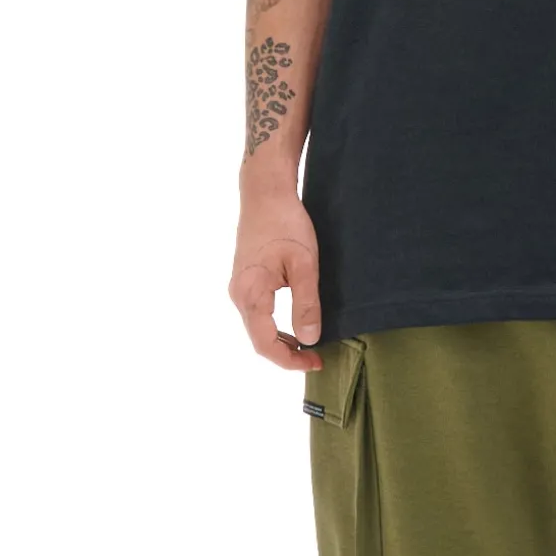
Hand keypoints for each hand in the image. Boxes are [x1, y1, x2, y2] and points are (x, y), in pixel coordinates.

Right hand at [230, 191, 325, 368]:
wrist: (265, 193)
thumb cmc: (286, 224)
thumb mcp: (304, 264)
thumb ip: (306, 303)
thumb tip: (308, 339)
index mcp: (250, 294)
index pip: (265, 344)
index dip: (290, 361)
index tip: (315, 362)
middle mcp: (238, 295)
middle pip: (259, 339)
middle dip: (287, 354)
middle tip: (317, 357)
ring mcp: (239, 287)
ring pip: (257, 327)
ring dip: (281, 341)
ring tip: (309, 344)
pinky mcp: (244, 279)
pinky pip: (257, 313)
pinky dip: (274, 326)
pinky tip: (294, 324)